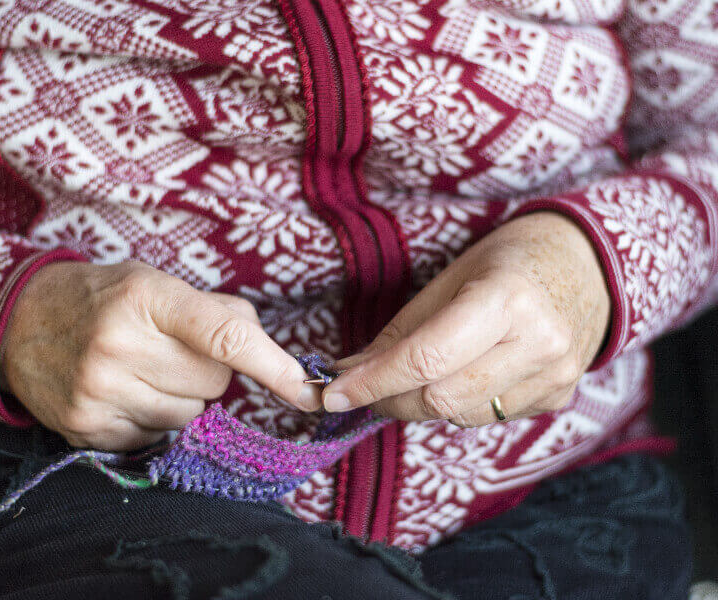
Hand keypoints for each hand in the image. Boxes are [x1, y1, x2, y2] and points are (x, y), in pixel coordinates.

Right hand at [0, 260, 319, 449]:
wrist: (19, 323)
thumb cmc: (104, 298)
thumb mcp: (156, 283)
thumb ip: (218, 311)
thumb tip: (267, 350)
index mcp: (146, 298)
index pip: (226, 337)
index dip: (274, 365)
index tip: (307, 391)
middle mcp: (119, 345)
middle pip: (215, 385)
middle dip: (209, 373)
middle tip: (175, 353)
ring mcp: (99, 392)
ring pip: (190, 416)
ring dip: (182, 399)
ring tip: (146, 371)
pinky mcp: (86, 428)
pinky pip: (156, 438)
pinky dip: (153, 419)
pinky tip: (126, 393)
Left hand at [323, 212, 610, 424]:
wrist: (590, 265)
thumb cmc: (510, 261)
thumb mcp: (452, 278)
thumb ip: (403, 330)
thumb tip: (351, 371)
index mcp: (505, 300)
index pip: (425, 358)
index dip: (373, 382)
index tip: (333, 394)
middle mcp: (538, 343)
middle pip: (440, 398)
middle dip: (390, 398)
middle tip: (364, 388)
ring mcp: (555, 375)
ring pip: (462, 415)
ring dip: (422, 404)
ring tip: (413, 378)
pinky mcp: (559, 396)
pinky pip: (489, 416)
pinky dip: (459, 404)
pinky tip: (460, 377)